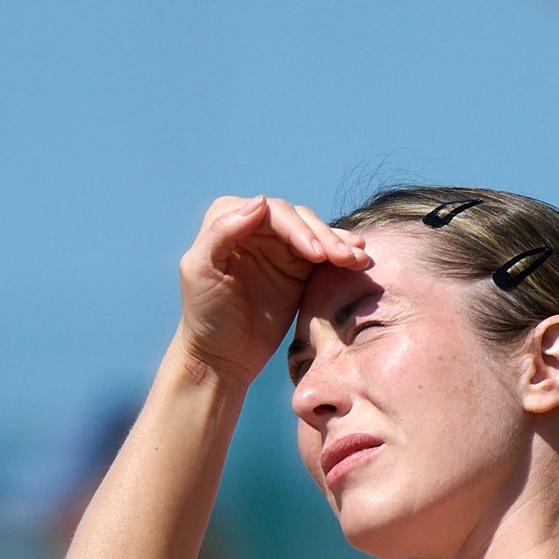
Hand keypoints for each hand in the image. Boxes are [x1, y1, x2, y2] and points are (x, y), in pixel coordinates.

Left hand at [177, 196, 369, 389]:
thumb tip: (259, 201)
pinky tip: (359, 260)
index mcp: (229, 219)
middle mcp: (256, 226)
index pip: (271, 212)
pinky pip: (324, 254)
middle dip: (324, 237)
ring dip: (339, 243)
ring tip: (359, 259)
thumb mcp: (199, 271)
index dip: (297, 229)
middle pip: (298, 220)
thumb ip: (221, 232)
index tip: (315, 254)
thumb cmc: (204, 315)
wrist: (222, 357)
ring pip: (315, 232)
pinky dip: (342, 255)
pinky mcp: (298, 268)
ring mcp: (280, 246)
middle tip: (345, 259)